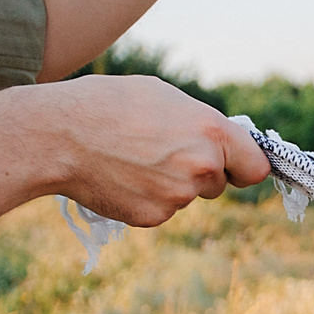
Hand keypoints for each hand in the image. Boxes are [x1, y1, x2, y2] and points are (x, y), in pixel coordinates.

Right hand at [0, 76, 271, 226]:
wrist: (58, 136)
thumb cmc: (108, 104)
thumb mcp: (164, 96)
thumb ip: (200, 123)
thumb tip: (219, 142)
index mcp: (212, 131)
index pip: (256, 167)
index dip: (244, 166)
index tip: (234, 167)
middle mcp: (202, 166)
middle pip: (219, 183)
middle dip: (200, 172)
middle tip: (161, 152)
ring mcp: (178, 196)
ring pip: (187, 196)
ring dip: (170, 184)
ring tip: (133, 158)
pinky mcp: (154, 216)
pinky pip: (161, 210)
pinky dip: (146, 198)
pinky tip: (122, 176)